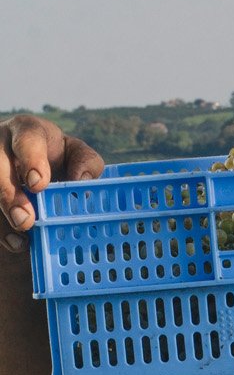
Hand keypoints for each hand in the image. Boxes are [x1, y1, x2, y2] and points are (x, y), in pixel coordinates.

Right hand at [1, 116, 102, 255]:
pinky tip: (15, 243)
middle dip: (9, 193)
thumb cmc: (58, 159)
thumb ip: (85, 162)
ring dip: (4, 212)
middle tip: (25, 219)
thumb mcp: (76, 155)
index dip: (31, 160)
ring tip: (22, 237)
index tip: (38, 185)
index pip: (26, 138)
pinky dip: (2, 229)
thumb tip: (82, 181)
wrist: (34, 169)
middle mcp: (1, 146)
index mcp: (27, 132)